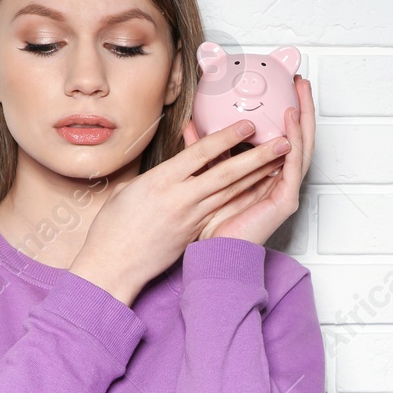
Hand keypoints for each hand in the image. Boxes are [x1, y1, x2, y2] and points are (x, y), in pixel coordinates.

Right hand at [68, 115, 294, 305]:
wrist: (112, 267)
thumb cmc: (113, 228)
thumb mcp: (129, 189)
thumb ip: (157, 174)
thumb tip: (173, 165)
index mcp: (160, 181)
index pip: (201, 154)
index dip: (227, 137)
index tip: (247, 126)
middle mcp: (180, 199)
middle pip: (226, 173)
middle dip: (257, 156)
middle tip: (280, 142)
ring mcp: (191, 218)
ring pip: (231, 193)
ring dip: (258, 175)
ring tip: (279, 161)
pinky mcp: (195, 233)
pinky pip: (224, 210)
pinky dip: (245, 197)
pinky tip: (260, 188)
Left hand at [181, 73, 314, 245]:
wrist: (213, 255)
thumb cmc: (211, 224)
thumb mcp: (207, 176)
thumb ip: (205, 151)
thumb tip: (192, 125)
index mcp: (266, 176)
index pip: (282, 138)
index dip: (285, 113)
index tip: (283, 88)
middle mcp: (279, 181)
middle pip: (298, 138)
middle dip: (302, 108)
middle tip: (301, 83)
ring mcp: (285, 190)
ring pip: (301, 148)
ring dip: (303, 118)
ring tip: (300, 94)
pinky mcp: (285, 200)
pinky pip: (293, 165)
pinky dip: (293, 140)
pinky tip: (290, 121)